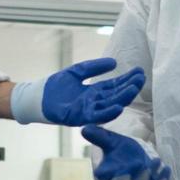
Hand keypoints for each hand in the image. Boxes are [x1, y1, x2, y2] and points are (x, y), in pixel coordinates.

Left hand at [10, 57, 145, 126]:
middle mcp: (94, 102)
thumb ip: (94, 67)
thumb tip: (114, 62)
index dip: (127, 79)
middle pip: (115, 95)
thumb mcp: (78, 71)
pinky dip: (108, 113)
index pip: (115, 85)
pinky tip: (119, 107)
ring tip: (134, 89)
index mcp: (94, 92)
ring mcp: (88, 110)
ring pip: (109, 105)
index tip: (139, 72)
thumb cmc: (56, 86)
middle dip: (129, 88)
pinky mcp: (79, 117)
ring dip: (122, 98)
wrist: (37, 97)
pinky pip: (96, 116)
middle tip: (141, 78)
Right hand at [82, 125, 170, 179]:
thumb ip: (98, 136)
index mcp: (105, 174)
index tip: (119, 171)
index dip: (110, 176)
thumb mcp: (109, 140)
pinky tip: (166, 169)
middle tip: (142, 164)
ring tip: (158, 162)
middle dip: (136, 179)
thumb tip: (84, 129)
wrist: (131, 155)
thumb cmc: (117, 149)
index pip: (104, 178)